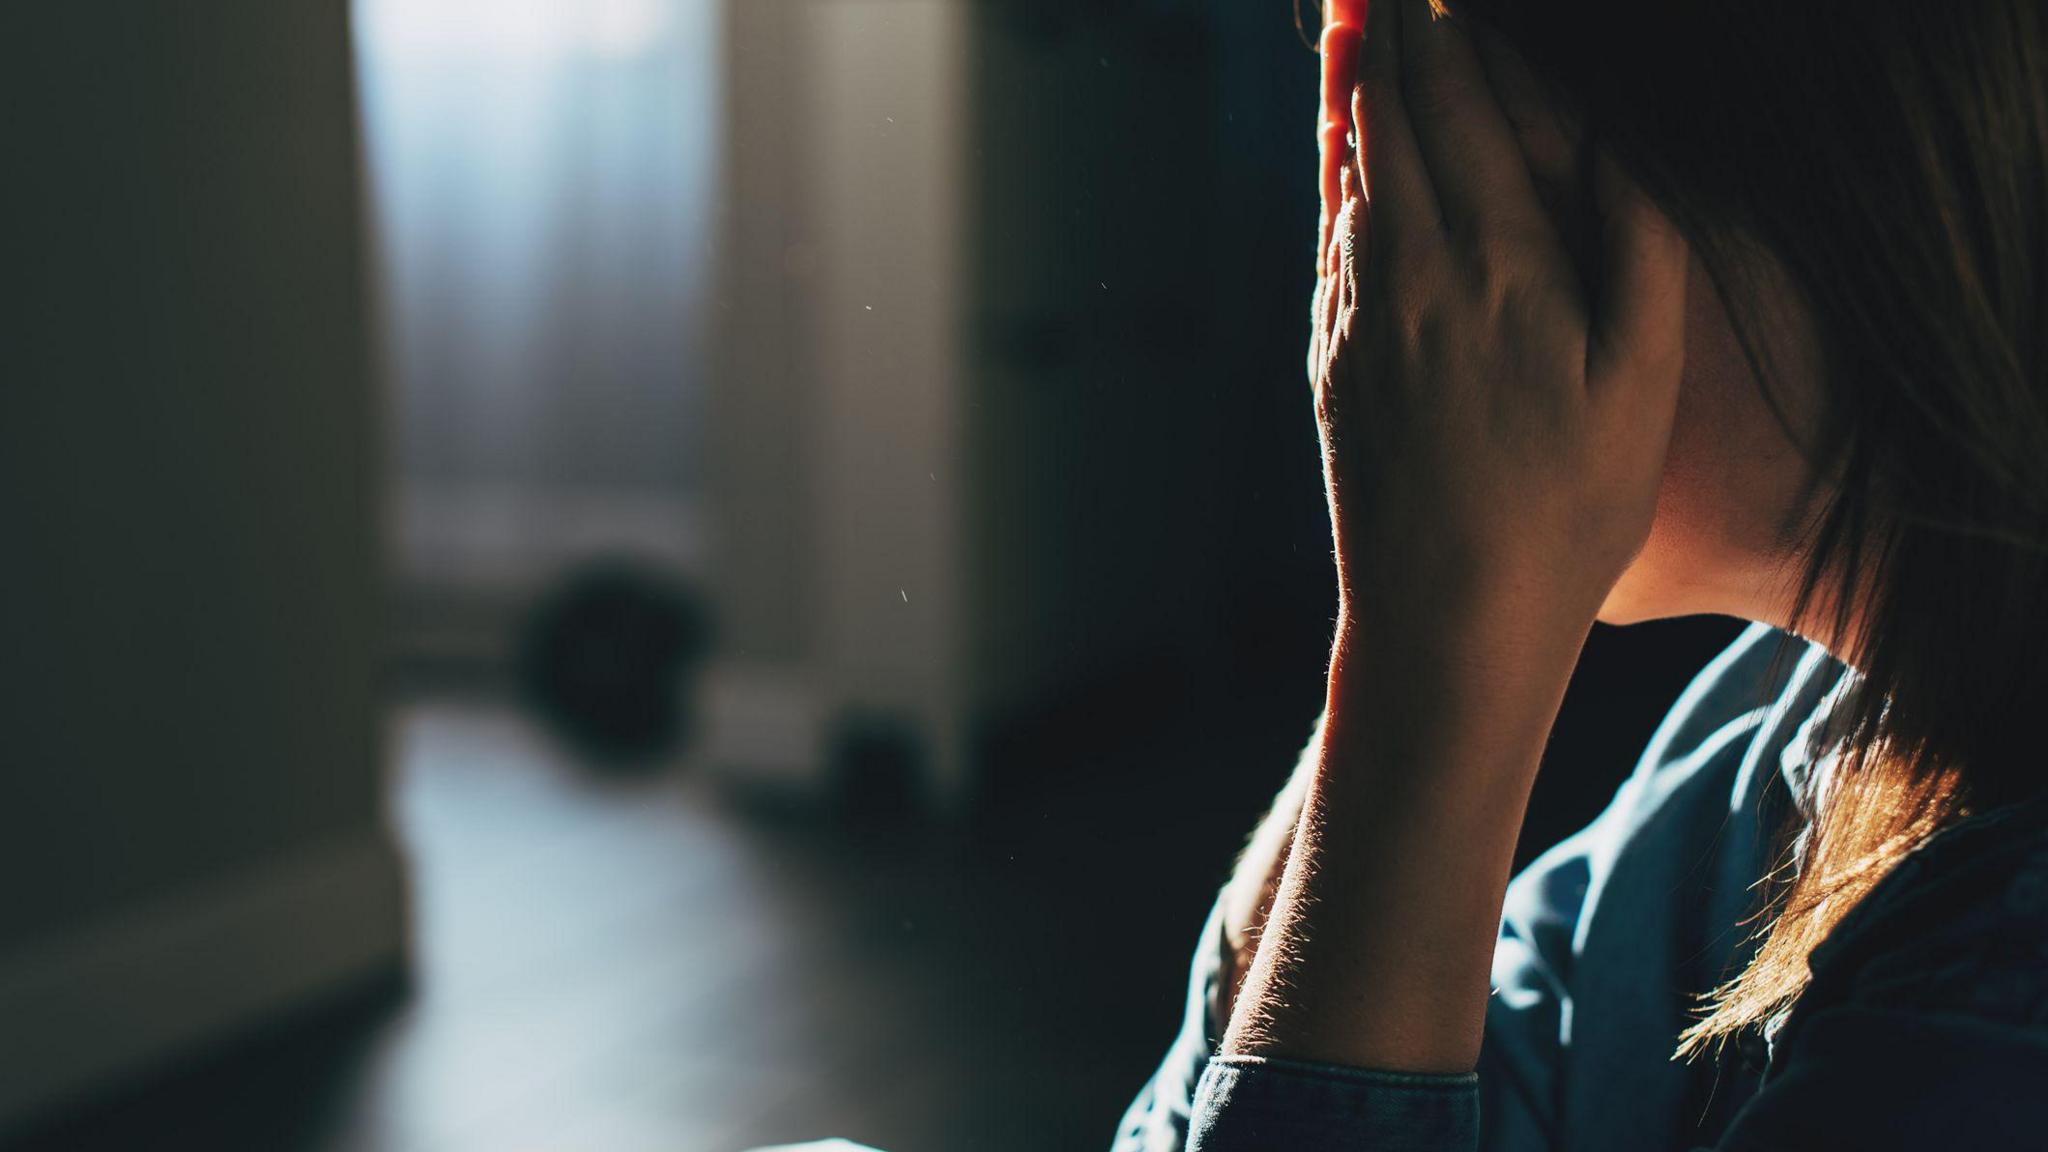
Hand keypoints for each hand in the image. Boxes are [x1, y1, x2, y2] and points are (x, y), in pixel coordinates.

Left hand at [1313, 0, 1687, 646]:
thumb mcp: (1640, 383)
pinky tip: (1343, 158)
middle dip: (1383, 46)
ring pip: (1348, 178)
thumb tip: (1609, 142)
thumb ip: (1634, 247)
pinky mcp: (1331, 362)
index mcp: (1497, 266)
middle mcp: (1411, 275)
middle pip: (1390, 127)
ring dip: (1349, 99)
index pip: (1462, 116)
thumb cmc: (1565, 510)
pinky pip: (1330, 240)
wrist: (1445, 617)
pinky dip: (1335, 179)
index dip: (1445, 40)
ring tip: (1345, 32)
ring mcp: (1358, 319)